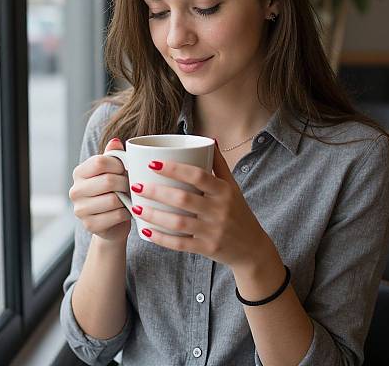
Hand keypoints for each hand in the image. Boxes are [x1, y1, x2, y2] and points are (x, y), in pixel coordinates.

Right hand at [69, 138, 130, 243]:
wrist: (113, 223)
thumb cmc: (115, 192)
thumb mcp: (114, 171)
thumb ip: (113, 156)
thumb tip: (115, 141)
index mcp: (79, 173)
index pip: (100, 162)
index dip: (119, 165)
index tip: (126, 169)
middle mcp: (75, 191)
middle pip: (108, 181)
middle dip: (125, 183)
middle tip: (131, 185)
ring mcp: (80, 210)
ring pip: (113, 199)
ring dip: (127, 199)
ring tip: (129, 197)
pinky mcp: (89, 225)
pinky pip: (116, 215)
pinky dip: (127, 212)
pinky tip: (127, 210)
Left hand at [131, 142, 271, 269]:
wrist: (253, 248)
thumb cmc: (238, 211)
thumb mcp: (232, 186)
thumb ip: (219, 164)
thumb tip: (209, 139)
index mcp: (224, 191)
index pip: (198, 176)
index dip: (175, 169)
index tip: (153, 163)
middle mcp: (219, 210)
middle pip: (183, 199)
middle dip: (156, 192)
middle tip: (136, 185)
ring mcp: (213, 231)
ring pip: (178, 223)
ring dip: (154, 215)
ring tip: (136, 206)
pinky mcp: (207, 248)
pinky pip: (180, 244)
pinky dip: (161, 238)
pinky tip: (145, 230)